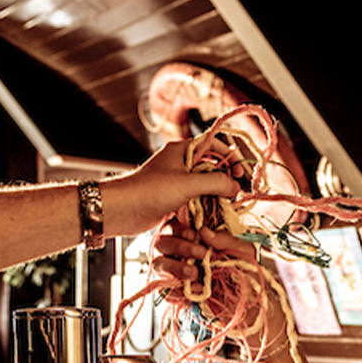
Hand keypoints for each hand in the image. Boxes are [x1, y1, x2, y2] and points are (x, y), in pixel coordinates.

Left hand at [100, 140, 240, 238]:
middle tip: (234, 195)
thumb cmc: (150, 191)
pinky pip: (194, 201)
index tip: (240, 173)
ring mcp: (176, 182)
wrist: (121, 210)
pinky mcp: (172, 200)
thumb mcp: (187, 184)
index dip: (229, 156)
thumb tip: (235, 187)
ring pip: (204, 187)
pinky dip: (203, 208)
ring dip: (214, 197)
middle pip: (211, 168)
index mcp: (182, 150)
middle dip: (224, 181)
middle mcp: (180, 164)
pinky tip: (209, 218)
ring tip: (224, 208)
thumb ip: (215, 182)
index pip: (213, 144)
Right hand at [149, 221, 283, 352]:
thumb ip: (224, 239)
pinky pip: (166, 291)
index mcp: (196, 240)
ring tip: (195, 273)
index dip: (179, 229)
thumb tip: (203, 230)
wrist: (253, 303)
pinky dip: (177, 290)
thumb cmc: (248, 272)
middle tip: (199, 253)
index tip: (194, 235)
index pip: (174, 228)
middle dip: (178, 246)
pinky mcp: (180, 295)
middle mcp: (183, 255)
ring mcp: (179, 275)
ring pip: (160, 265)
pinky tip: (197, 290)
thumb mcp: (242, 251)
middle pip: (162, 244)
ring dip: (174, 267)